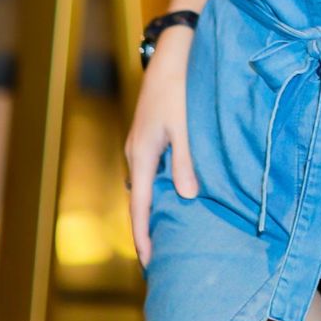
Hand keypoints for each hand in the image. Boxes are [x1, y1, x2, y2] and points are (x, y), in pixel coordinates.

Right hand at [123, 23, 198, 267]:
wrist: (170, 58)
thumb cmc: (178, 91)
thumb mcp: (184, 127)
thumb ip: (185, 162)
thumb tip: (187, 197)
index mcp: (141, 156)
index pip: (139, 207)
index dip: (143, 237)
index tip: (149, 263)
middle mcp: (134, 155)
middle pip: (137, 202)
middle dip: (146, 229)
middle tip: (158, 259)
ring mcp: (138, 146)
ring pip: (142, 188)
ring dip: (151, 211)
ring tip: (165, 235)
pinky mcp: (145, 138)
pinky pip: (147, 175)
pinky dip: (154, 192)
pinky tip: (170, 197)